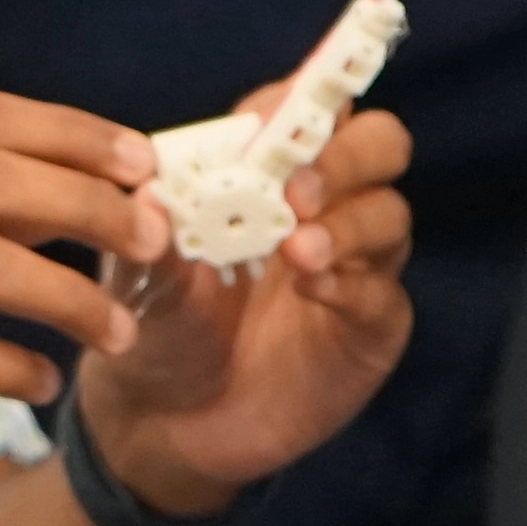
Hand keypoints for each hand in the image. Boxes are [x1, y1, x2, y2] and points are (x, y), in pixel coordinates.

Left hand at [72, 99, 414, 516]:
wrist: (164, 425)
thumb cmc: (155, 326)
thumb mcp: (137, 275)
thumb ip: (151, 231)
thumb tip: (150, 186)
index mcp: (266, 173)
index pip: (306, 109)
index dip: (299, 100)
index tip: (268, 122)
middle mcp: (323, 206)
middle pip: (378, 145)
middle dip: (344, 156)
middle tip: (294, 189)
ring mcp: (356, 265)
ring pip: (389, 212)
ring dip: (346, 221)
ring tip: (295, 250)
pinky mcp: (370, 326)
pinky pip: (382, 290)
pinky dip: (350, 282)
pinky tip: (312, 289)